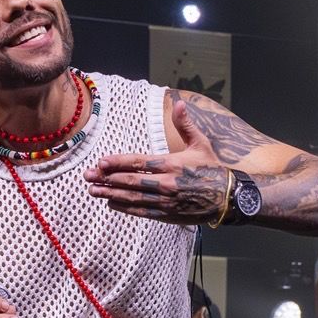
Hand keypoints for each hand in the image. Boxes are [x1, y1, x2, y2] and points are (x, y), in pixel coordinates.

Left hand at [83, 100, 228, 223]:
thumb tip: (180, 103)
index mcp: (172, 163)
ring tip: (92, 191)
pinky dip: (124, 208)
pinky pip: (141, 211)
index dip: (117, 162)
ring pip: (132, 198)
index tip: (100, 162)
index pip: (138, 162)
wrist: (230, 198)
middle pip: (130, 181)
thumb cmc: (212, 168)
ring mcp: (166, 201)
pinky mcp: (167, 215)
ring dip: (110, 194)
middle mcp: (166, 183)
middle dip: (106, 179)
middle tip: (87, 177)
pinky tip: (111, 202)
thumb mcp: (200, 143)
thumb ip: (185, 124)